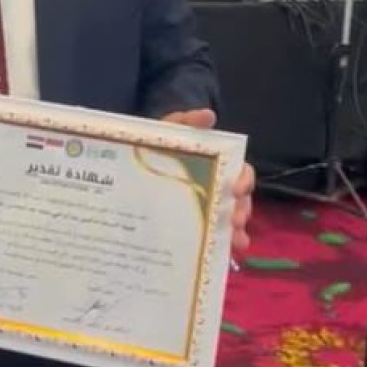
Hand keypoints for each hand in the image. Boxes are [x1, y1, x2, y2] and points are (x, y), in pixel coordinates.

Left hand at [162, 110, 254, 256]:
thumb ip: (182, 122)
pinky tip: (231, 253)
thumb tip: (208, 114)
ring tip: (234, 238)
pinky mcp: (196, 231)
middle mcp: (216, 190)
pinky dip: (228, 246)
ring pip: (232, 221)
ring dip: (238, 229)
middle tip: (235, 218)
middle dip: (243, 209)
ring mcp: (207, 212)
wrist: (121, 174)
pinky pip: (217, 240)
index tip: (236, 188)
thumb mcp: (164, 134)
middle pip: (240, 200)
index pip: (240, 172)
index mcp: (213, 168)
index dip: (245, 179)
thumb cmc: (150, 152)